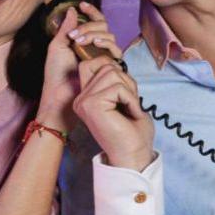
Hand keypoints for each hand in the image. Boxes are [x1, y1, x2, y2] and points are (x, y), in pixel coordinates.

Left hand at [38, 2, 122, 132]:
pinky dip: (106, 45)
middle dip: (90, 27)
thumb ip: (66, 27)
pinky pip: (116, 52)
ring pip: (110, 37)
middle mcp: (95, 49)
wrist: (60, 96)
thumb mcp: (57, 46)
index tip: (82, 5)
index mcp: (83, 42)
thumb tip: (72, 9)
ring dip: (96, 35)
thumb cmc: (55, 75)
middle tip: (75, 36)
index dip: (91, 11)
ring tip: (81, 42)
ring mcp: (103, 58)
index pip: (93, 22)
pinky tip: (95, 46)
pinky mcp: (110, 69)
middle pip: (103, 27)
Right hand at [72, 47, 154, 170]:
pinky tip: (130, 114)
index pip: (92, 62)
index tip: (125, 90)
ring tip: (130, 109)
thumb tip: (113, 59)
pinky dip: (131, 99)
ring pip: (111, 72)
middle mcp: (80, 99)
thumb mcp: (123, 97)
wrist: (134, 155)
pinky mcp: (92, 105)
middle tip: (130, 103)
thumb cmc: (132, 131)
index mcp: (85, 97)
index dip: (112, 67)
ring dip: (129, 90)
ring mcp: (84, 102)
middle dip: (125, 80)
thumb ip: (115, 79)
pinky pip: (118, 86)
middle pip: (104, 65)